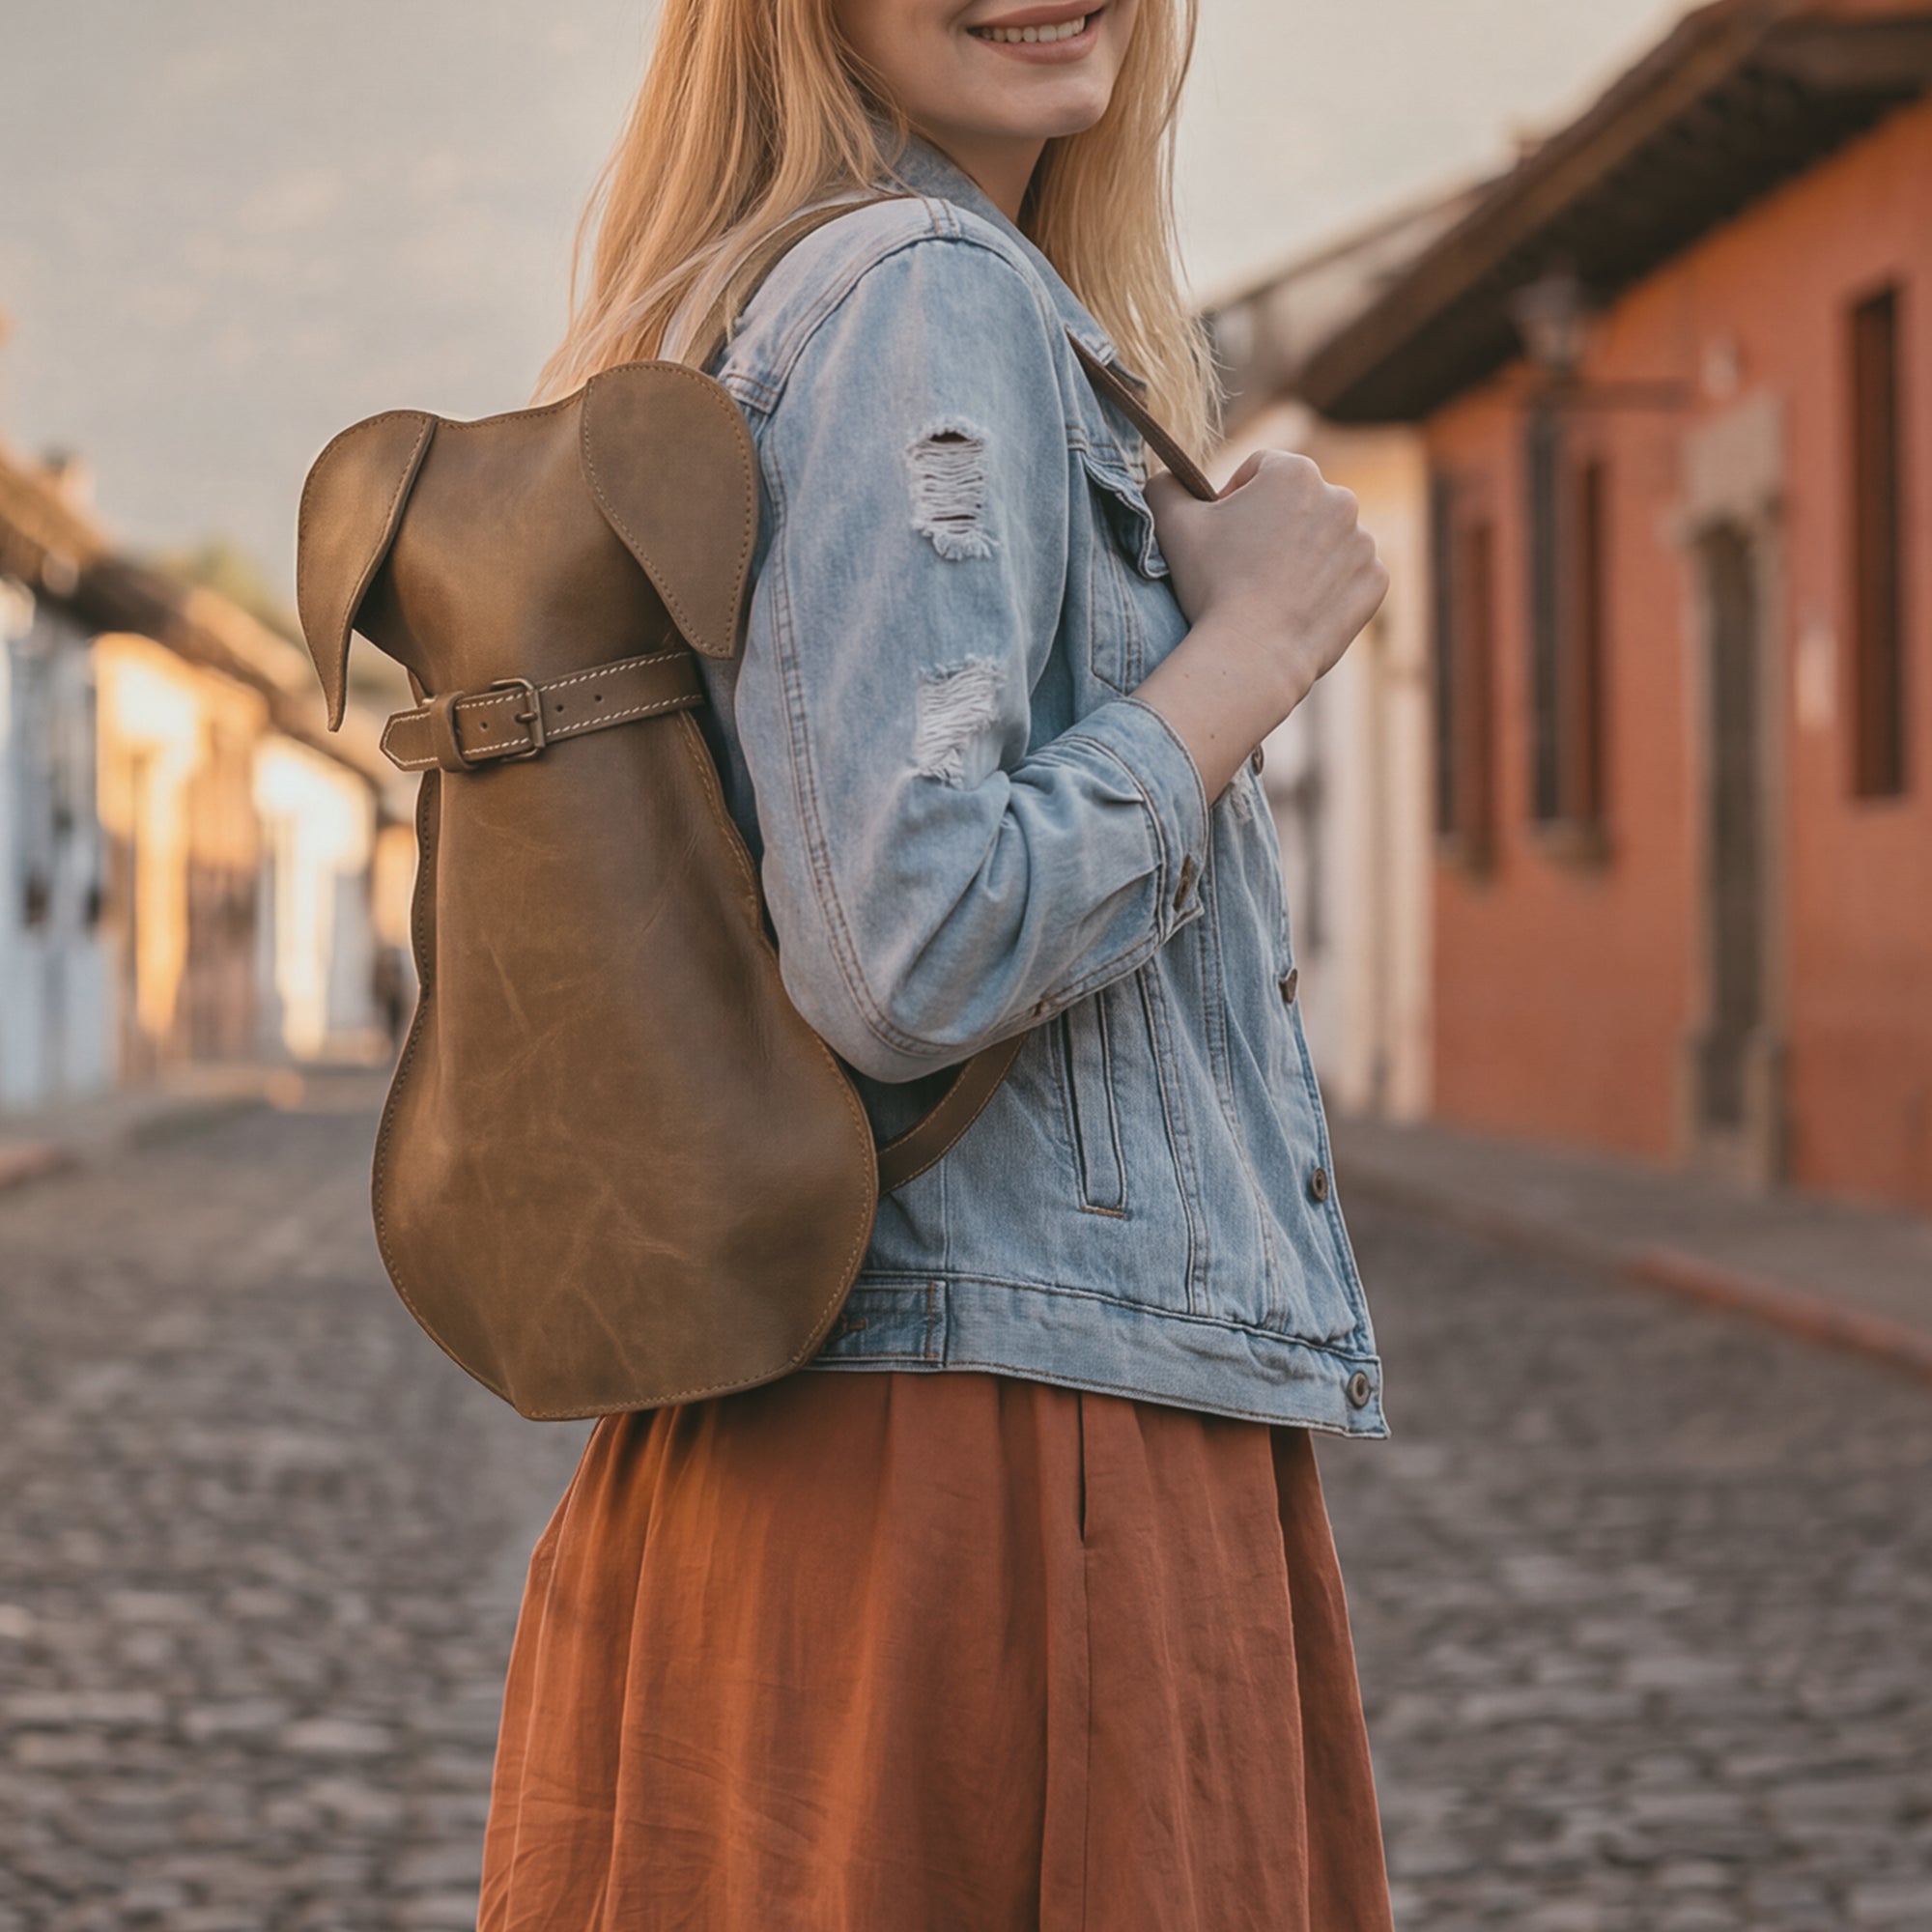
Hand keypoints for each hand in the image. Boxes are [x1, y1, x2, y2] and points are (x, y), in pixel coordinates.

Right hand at [1145, 447, 1388, 711]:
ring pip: (1325, 540)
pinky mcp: (1375, 581)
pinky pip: (1349, 577)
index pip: (1260, 470)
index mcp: (1295, 471)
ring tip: (1271, 591)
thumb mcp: (1172, 524)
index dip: (1235, 499)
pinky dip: (1329, 589)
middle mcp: (1340, 498)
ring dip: (1303, 556)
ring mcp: (1363, 542)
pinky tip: (1298, 608)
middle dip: (1273, 526)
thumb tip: (1165, 476)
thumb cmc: (1212, 584)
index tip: (1222, 534)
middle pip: (1298, 504)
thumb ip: (1164, 485)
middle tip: (1244, 567)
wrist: (1252, 653)